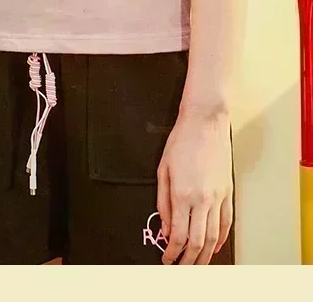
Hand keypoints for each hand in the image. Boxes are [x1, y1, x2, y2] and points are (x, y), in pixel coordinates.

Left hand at [157, 107, 232, 264]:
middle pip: (197, 242)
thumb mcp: (162, 170)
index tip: (167, 259)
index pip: (178, 235)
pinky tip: (214, 247)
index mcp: (182, 195)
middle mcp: (202, 200)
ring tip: (196, 264)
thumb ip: (162, 202)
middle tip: (180, 268)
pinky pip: (226, 223)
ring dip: (204, 255)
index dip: (172, 252)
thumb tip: (165, 227)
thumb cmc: (181, 141)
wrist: (205, 122)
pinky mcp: (228, 193)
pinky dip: (221, 239)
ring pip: (214, 237)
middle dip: (188, 260)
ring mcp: (218, 198)